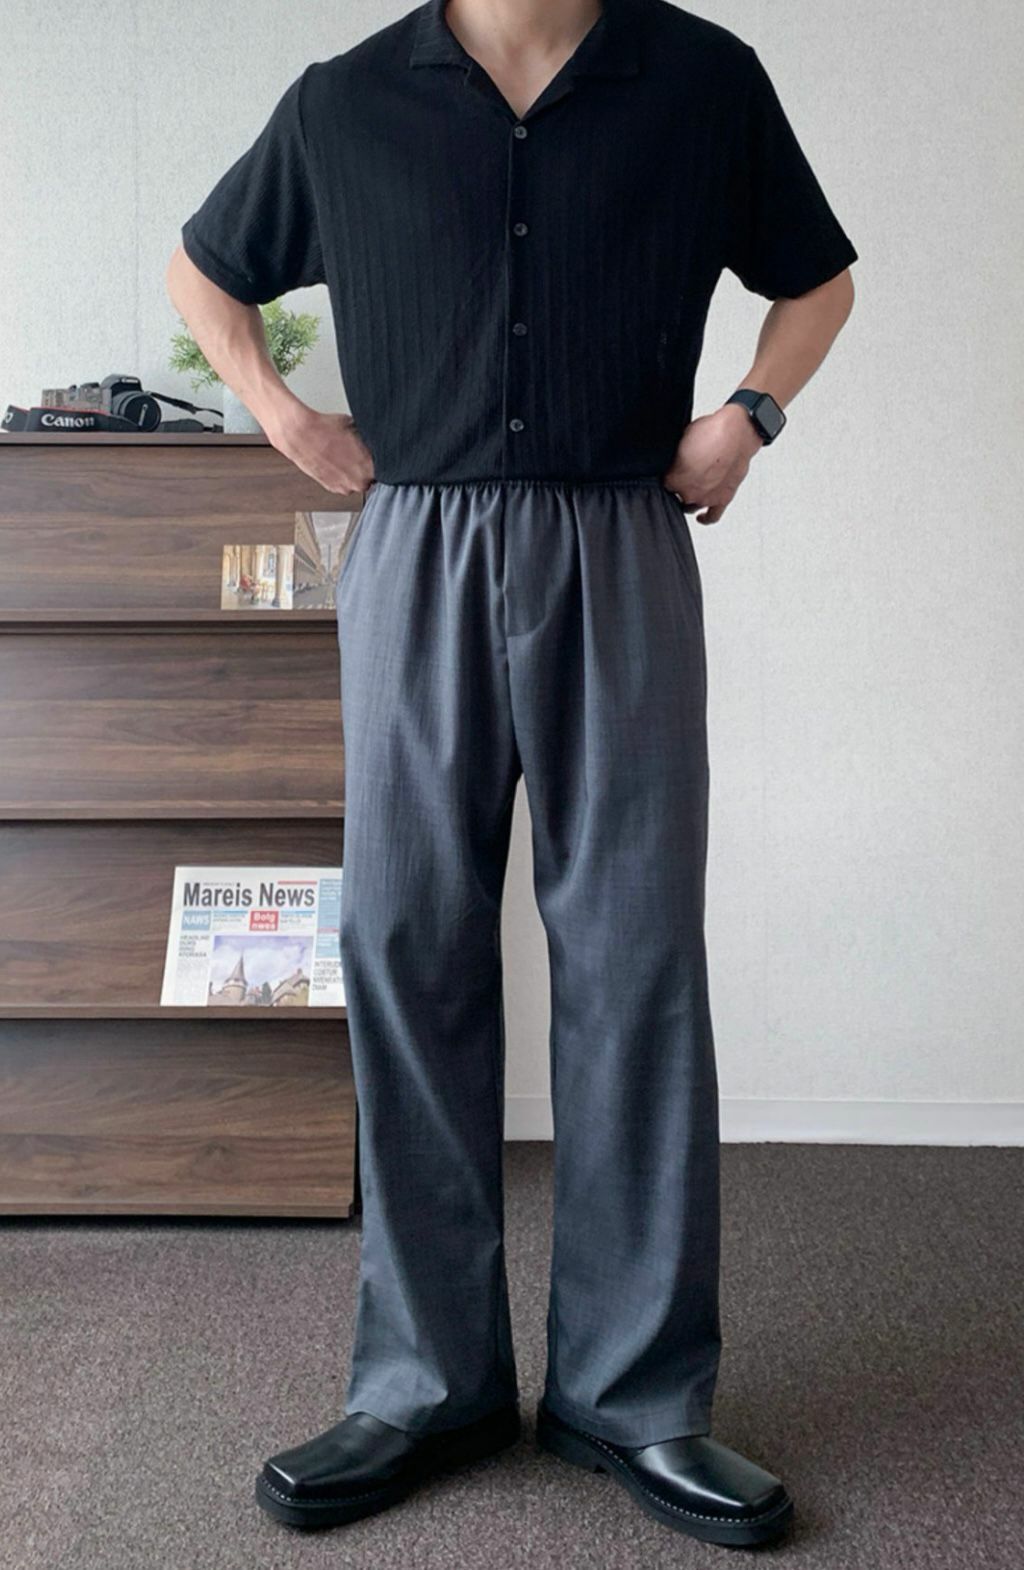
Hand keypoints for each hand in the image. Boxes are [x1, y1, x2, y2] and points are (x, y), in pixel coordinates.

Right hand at [268, 406, 375, 496]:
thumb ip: (369, 440)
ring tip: (344, 454)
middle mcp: (358, 482)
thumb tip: (377, 440)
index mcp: (369, 469)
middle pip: (372, 477)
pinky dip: (342, 474)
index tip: (375, 453)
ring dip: (354, 471)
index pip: (386, 469)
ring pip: (357, 481)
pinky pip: (343, 483)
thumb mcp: (355, 427)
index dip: (381, 459)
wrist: (300, 434)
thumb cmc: (325, 429)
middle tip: (358, 452)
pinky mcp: (331, 488)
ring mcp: (344, 487)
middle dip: (368, 466)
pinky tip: (336, 459)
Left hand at [661, 403, 763, 523]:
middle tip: (685, 475)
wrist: (737, 433)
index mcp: (674, 479)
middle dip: (680, 486)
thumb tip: (675, 461)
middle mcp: (688, 492)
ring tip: (692, 489)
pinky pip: (713, 516)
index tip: (672, 471)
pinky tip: (701, 517)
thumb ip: (675, 457)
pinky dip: (706, 518)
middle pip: (677, 496)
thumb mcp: (682, 439)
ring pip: (691, 506)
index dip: (669, 476)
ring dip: (690, 500)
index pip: (663, 484)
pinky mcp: (723, 499)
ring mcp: (706, 498)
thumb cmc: (712, 432)